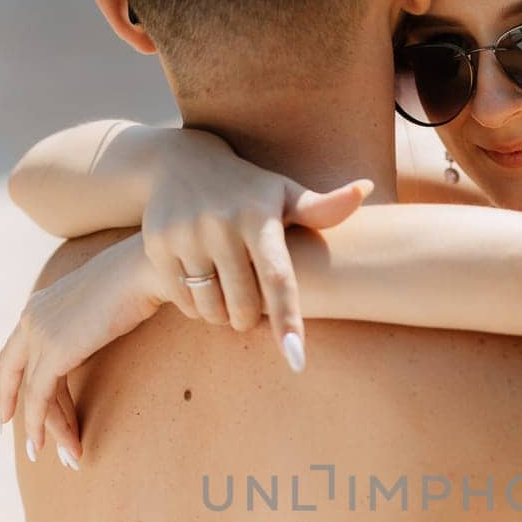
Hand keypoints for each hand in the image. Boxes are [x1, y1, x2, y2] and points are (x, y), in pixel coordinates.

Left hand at [0, 232, 164, 462]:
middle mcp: (31, 317)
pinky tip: (59, 446)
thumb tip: (109, 330)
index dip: (9, 379)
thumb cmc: (144, 280)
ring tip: (67, 457)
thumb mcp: (108, 302)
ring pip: (33, 392)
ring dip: (48, 429)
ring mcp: (39, 333)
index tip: (7, 406)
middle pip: (13, 371)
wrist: (149, 269)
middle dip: (12, 405)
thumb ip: (94, 320)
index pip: (17, 348)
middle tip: (19, 437)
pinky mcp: (54, 351)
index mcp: (41, 303)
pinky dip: (45, 426)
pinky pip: (40, 398)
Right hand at [142, 127, 372, 367]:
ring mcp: (185, 234)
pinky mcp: (156, 245)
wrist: (178, 163)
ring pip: (211, 308)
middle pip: (243, 304)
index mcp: (259, 216)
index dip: (288, 320)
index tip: (296, 358)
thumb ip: (322, 207)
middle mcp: (221, 223)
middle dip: (250, 318)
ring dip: (222, 316)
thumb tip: (365, 189)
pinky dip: (196, 307)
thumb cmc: (246, 189)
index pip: (277, 278)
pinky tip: (201, 286)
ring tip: (226, 295)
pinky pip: (183, 301)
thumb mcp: (282, 194)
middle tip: (250, 307)